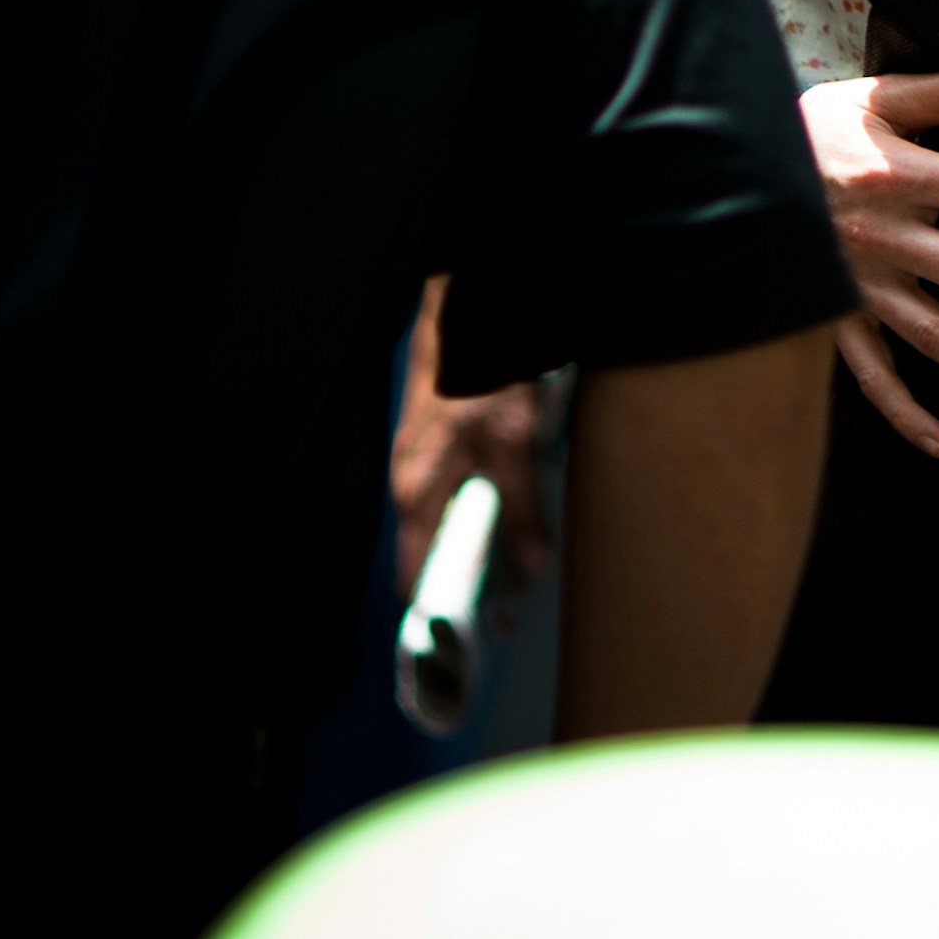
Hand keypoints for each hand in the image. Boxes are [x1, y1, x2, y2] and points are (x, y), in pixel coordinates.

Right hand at [393, 273, 555, 593]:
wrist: (473, 301)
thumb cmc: (485, 366)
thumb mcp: (516, 437)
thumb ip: (521, 505)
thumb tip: (530, 568)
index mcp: (417, 491)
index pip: (415, 577)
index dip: (446, 612)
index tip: (481, 637)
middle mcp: (409, 482)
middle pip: (436, 554)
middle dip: (475, 581)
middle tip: (518, 602)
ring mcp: (421, 463)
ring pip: (450, 524)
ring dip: (484, 543)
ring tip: (526, 558)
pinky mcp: (438, 444)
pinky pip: (456, 496)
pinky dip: (484, 509)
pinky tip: (517, 506)